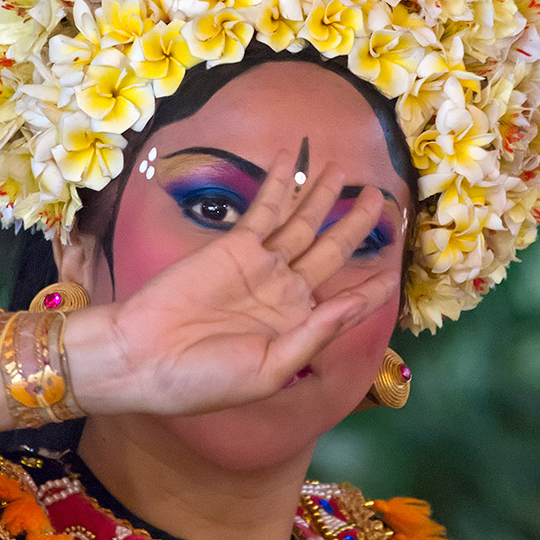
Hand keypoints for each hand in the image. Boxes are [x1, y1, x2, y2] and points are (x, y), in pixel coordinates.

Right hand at [67, 152, 398, 414]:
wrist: (142, 359)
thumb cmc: (204, 379)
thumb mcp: (268, 370)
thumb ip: (314, 334)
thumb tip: (354, 302)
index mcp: (299, 329)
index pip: (347, 302)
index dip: (373, 287)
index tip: (396, 270)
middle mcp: (285, 294)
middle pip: (332, 249)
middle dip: (357, 223)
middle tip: (379, 196)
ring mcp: (261, 267)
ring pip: (302, 222)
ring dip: (322, 196)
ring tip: (343, 169)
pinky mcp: (233, 247)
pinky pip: (264, 209)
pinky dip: (278, 184)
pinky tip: (290, 159)